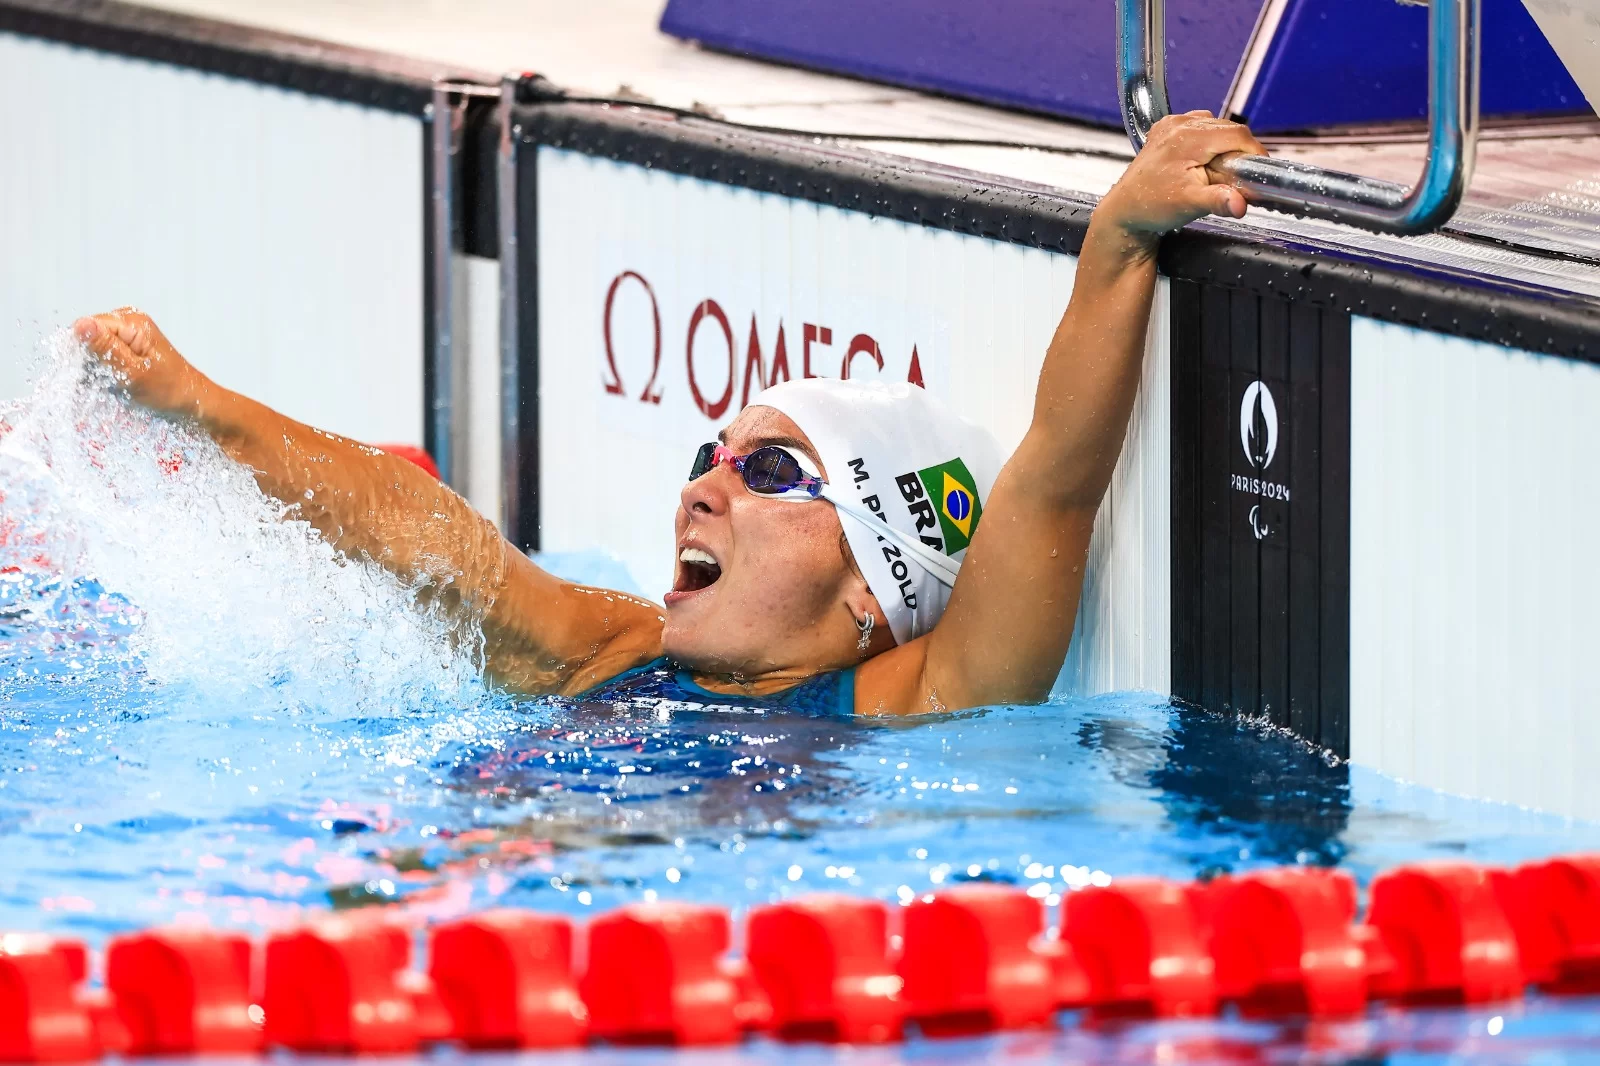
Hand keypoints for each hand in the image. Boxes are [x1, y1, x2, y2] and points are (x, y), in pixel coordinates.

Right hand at [73, 309, 207, 419]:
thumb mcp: (133, 373)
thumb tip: (80, 324)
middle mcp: (129, 323)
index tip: (96, 371)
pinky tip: (119, 382)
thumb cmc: (170, 391)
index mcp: (132, 322)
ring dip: (100, 368)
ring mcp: (130, 335)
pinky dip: (108, 370)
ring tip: (117, 383)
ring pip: (96, 349)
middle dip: (92, 360)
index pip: (86, 326)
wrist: (195, 402)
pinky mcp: (131, 348)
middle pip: (90, 337)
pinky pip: (107, 356)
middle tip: (110, 380)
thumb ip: (105, 349)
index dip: (84, 350)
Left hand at [1094, 111, 1267, 249]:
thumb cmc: (1151, 207)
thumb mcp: (1190, 205)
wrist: (1125, 210)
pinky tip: (1201, 162)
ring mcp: (1172, 125)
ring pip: (1215, 127)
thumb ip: (1219, 201)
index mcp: (1188, 137)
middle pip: (1228, 129)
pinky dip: (1208, 143)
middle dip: (1239, 152)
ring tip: (1216, 172)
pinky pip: (1199, 128)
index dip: (1254, 152)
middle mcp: (1179, 125)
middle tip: (1238, 177)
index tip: (1261, 170)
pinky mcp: (1167, 130)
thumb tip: (1241, 204)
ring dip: (1223, 147)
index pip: (1237, 134)